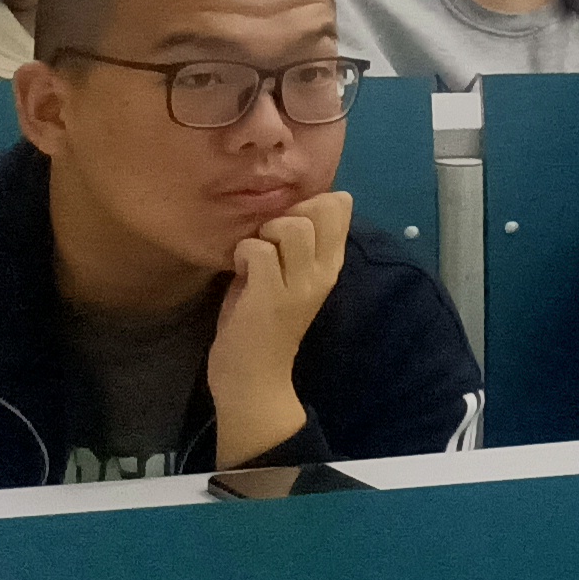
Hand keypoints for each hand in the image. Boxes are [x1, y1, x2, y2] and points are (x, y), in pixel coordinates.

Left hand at [208, 190, 350, 459]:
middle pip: (319, 208)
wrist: (255, 379)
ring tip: (255, 255)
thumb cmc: (266, 327)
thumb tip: (289, 206)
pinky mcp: (270, 296)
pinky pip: (258, 249)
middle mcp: (323, 272)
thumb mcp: (291, 280)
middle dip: (285, 212)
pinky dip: (242, 253)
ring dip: (264, 232)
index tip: (288, 222)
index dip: (309, 200)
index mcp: (330, 265)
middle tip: (267, 240)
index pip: (339, 206)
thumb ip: (295, 246)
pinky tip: (239, 272)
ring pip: (292, 226)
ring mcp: (298, 285)